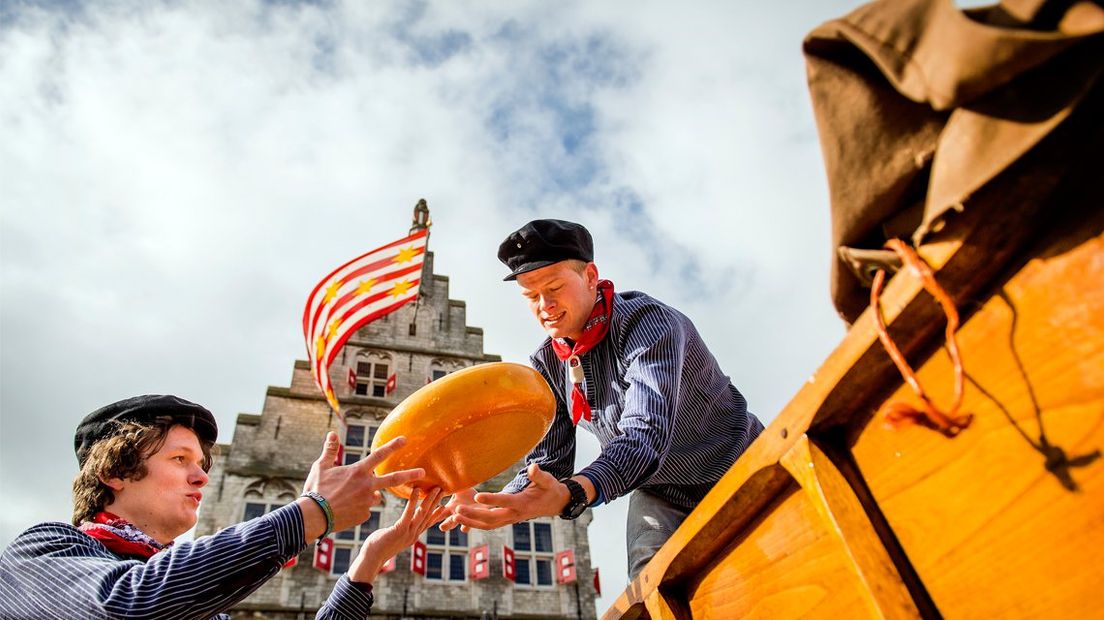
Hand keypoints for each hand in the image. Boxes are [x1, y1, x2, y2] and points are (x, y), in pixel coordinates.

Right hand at [300, 432, 424, 537]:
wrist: (313, 517)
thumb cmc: (316, 490)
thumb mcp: (321, 467)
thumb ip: (330, 450)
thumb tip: (332, 433)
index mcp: (358, 471)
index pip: (379, 455)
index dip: (393, 446)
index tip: (405, 439)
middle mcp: (367, 485)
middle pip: (393, 479)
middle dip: (410, 475)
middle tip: (423, 472)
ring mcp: (367, 502)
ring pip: (375, 496)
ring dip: (368, 495)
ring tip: (348, 499)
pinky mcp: (365, 515)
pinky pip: (365, 510)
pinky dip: (358, 509)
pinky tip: (345, 511)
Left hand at [349, 487, 449, 583]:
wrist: (372, 557)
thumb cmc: (379, 546)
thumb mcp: (395, 536)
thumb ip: (401, 529)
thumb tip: (401, 524)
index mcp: (413, 536)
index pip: (428, 523)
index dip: (437, 513)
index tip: (445, 504)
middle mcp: (414, 534)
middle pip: (428, 515)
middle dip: (436, 502)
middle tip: (443, 490)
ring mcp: (408, 533)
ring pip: (422, 513)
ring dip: (430, 499)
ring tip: (435, 488)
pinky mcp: (400, 530)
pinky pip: (409, 513)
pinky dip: (413, 501)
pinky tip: (416, 491)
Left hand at [444, 464, 569, 530]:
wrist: (555, 504)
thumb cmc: (550, 489)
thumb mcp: (548, 480)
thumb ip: (539, 475)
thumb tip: (532, 467)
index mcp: (523, 503)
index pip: (505, 501)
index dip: (492, 500)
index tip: (477, 496)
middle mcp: (515, 514)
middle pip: (491, 518)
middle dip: (473, 515)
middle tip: (456, 510)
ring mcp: (509, 519)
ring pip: (487, 525)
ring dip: (470, 522)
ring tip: (453, 516)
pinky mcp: (506, 519)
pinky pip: (488, 524)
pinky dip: (474, 523)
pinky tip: (461, 519)